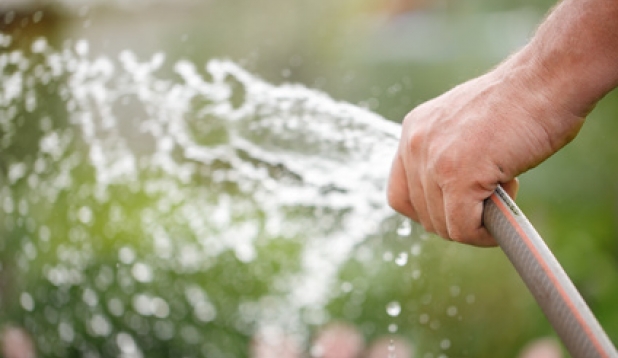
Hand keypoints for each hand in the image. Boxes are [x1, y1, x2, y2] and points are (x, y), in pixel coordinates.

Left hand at [387, 64, 583, 245]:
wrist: (546, 80)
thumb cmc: (520, 102)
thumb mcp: (465, 126)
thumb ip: (447, 156)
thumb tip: (451, 200)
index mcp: (413, 130)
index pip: (400, 194)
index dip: (428, 211)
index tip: (457, 208)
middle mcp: (414, 144)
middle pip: (422, 214)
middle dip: (458, 218)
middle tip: (491, 197)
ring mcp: (434, 161)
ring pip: (443, 225)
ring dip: (476, 223)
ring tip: (504, 189)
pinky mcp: (458, 177)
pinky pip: (463, 228)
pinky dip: (484, 234)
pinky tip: (505, 211)